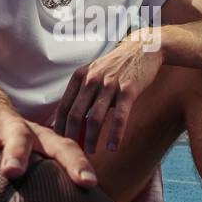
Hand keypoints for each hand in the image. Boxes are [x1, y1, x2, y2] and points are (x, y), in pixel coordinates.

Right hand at [0, 92, 97, 191]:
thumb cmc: (18, 141)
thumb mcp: (40, 151)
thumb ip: (56, 182)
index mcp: (38, 137)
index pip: (64, 147)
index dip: (77, 164)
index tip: (88, 184)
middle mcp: (11, 131)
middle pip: (19, 139)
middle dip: (16, 154)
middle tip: (14, 172)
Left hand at [54, 30, 164, 154]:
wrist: (143, 48)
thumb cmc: (117, 66)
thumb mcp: (95, 73)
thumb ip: (83, 94)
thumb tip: (72, 121)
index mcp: (80, 76)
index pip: (64, 107)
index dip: (60, 127)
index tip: (59, 143)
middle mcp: (92, 80)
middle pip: (75, 114)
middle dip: (72, 137)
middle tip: (72, 152)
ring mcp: (110, 84)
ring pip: (95, 118)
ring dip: (92, 139)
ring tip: (91, 152)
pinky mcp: (128, 89)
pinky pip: (119, 116)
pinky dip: (115, 134)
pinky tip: (113, 147)